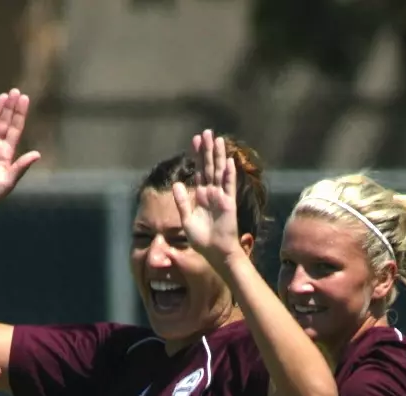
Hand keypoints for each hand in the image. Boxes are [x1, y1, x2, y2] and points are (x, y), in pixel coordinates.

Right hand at [0, 89, 41, 206]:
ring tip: (3, 96)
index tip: (24, 99)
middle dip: (10, 107)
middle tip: (15, 91)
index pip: (15, 129)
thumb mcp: (9, 180)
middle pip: (4, 123)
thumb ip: (21, 166)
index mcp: (7, 153)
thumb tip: (37, 154)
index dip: (20, 114)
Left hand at [171, 130, 242, 266]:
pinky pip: (229, 186)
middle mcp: (211, 192)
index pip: (199, 171)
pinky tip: (229, 161)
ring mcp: (221, 196)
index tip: (194, 140)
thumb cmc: (202, 239)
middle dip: (207, 150)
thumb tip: (176, 184)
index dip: (197, 156)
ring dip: (218, 156)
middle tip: (205, 132)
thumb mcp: (186, 220)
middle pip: (209, 167)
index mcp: (201, 195)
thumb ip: (182, 202)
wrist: (215, 252)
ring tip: (217, 140)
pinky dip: (229, 174)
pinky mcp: (229, 203)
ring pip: (219, 172)